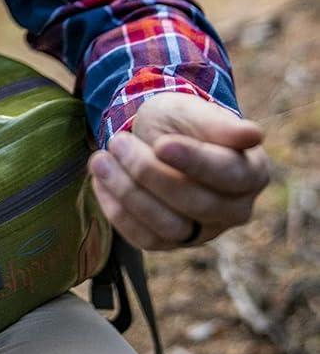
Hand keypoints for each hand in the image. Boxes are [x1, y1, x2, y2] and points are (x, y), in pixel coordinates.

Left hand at [88, 92, 269, 250]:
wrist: (158, 135)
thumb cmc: (182, 121)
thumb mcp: (195, 112)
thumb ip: (220, 125)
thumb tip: (253, 135)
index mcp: (251, 173)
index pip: (227, 174)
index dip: (194, 161)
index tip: (162, 144)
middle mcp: (235, 210)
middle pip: (195, 203)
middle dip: (150, 172)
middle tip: (118, 141)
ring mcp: (204, 231)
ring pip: (167, 227)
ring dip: (128, 193)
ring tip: (100, 159)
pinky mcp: (171, 242)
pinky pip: (143, 238)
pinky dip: (117, 211)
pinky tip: (100, 181)